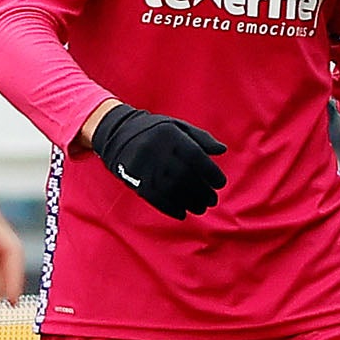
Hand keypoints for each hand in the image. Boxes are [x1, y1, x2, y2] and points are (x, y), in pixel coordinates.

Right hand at [87, 101, 228, 218]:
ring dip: (189, 203)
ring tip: (200, 208)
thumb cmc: (154, 130)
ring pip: (171, 190)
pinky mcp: (135, 180)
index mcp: (170, 136)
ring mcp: (145, 167)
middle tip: (212, 200)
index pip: (195, 157)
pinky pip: (154, 198)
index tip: (219, 183)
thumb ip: (201, 138)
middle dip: (202, 192)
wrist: (117, 133)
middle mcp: (158, 152)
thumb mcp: (177, 126)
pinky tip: (181, 214)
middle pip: (185, 176)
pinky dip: (170, 209)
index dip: (210, 172)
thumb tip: (222, 150)